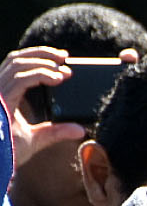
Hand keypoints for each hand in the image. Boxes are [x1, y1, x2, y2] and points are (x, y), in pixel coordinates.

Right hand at [3, 46, 87, 167]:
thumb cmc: (7, 152)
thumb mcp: (36, 139)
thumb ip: (56, 132)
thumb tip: (80, 130)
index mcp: (4, 93)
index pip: (16, 65)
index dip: (37, 57)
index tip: (61, 60)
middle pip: (16, 58)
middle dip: (42, 53)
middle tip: (65, 57)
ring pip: (18, 64)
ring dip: (43, 62)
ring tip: (64, 71)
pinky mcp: (0, 99)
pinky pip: (20, 79)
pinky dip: (40, 75)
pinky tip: (57, 78)